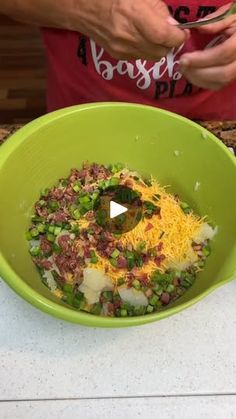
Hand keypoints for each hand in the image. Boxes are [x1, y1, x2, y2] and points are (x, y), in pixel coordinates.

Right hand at [72, 0, 187, 59]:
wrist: (83, 8)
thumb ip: (159, 9)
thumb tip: (174, 26)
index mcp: (134, 15)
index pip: (164, 36)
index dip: (178, 37)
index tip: (182, 32)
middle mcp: (128, 36)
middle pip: (161, 51)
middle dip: (170, 43)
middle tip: (169, 32)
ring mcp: (122, 49)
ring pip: (152, 57)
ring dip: (159, 48)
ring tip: (156, 35)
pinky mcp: (118, 55)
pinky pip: (140, 57)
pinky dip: (146, 49)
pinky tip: (141, 38)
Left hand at [179, 4, 235, 89]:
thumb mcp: (230, 16)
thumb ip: (217, 21)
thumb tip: (200, 27)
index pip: (223, 54)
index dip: (202, 59)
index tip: (184, 58)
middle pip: (222, 74)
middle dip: (198, 72)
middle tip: (181, 65)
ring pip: (220, 83)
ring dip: (198, 79)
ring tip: (184, 69)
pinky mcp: (232, 78)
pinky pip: (218, 85)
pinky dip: (203, 82)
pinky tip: (192, 74)